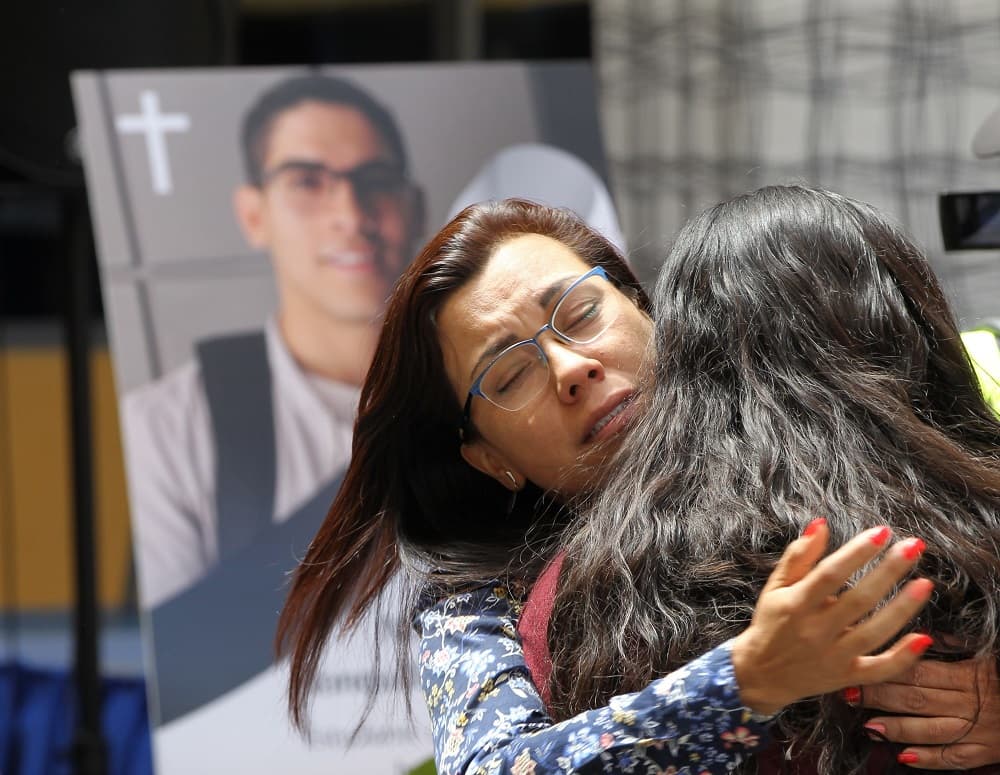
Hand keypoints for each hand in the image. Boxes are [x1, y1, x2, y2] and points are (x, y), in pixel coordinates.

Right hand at [731, 518, 933, 715]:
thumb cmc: (771, 622)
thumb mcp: (775, 586)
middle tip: (914, 546)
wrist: (761, 675)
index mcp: (796, 604)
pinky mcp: (845, 677)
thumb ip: (797, 556)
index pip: (830, 574)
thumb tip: (821, 524)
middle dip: (888, 571)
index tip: (882, 532)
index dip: (857, 552)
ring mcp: (832, 657)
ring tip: (925, 583)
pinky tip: (924, 637)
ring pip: (874, 632)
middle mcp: (815, 631)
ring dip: (902, 608)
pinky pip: (878, 669)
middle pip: (858, 600)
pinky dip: (903, 657)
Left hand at [860, 657, 999, 768]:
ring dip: (898, 729)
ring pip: (931, 731)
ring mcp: (979, 730)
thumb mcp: (991, 653)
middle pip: (917, 699)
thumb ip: (958, 646)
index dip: (887, 669)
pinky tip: (906, 758)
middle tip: (850, 694)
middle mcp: (971, 703)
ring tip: (870, 727)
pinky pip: (955, 758)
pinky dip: (930, 759)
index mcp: (970, 674)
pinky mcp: (987, 752)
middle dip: (880, 697)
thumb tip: (925, 635)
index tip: (859, 666)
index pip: (919, 671)